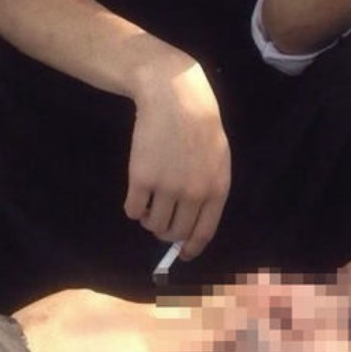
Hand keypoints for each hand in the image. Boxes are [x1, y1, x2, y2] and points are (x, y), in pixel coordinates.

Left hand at [13, 289, 248, 351]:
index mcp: (151, 345)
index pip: (202, 330)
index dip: (230, 321)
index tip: (253, 309)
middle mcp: (130, 313)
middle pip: (174, 312)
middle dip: (196, 315)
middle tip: (220, 311)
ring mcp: (97, 301)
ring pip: (135, 312)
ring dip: (144, 327)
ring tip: (137, 349)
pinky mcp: (68, 299)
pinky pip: (104, 312)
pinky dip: (110, 327)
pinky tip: (95, 345)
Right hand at [125, 54, 231, 259]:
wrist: (175, 97)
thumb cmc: (200, 125)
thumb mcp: (217, 159)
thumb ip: (209, 190)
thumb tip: (193, 225)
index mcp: (216, 189)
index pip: (204, 233)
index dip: (191, 248)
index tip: (183, 254)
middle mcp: (193, 194)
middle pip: (176, 232)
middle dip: (167, 233)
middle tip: (161, 222)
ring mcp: (167, 187)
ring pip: (153, 224)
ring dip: (150, 221)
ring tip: (150, 204)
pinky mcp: (141, 178)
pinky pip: (133, 210)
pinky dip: (134, 209)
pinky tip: (137, 196)